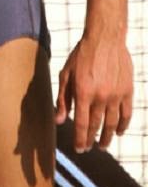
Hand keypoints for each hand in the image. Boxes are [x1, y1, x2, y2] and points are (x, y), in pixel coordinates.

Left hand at [55, 34, 132, 151]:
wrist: (105, 38)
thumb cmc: (82, 55)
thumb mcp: (66, 73)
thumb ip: (63, 98)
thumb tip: (59, 121)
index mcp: (83, 92)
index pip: (82, 124)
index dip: (80, 139)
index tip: (79, 149)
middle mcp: (100, 96)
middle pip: (97, 126)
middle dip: (91, 140)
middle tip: (88, 148)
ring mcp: (116, 95)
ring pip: (112, 124)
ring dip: (108, 137)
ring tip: (103, 146)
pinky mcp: (127, 91)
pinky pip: (126, 114)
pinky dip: (123, 125)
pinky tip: (118, 132)